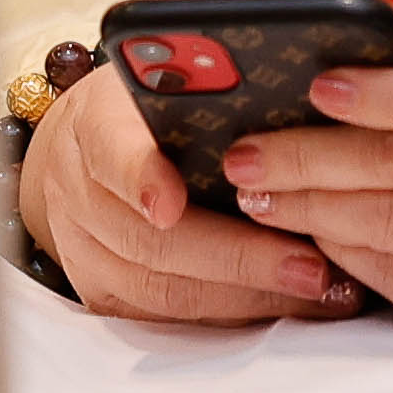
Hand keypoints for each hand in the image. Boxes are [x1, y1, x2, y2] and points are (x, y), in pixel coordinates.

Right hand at [20, 70, 364, 325]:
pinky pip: (169, 317)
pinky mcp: (103, 294)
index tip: (170, 205)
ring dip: (246, 296)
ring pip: (164, 290)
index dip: (139, 179)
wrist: (85, 148)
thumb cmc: (147, 104)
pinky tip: (289, 304)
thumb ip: (211, 84)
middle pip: (149, 240)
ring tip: (317, 290)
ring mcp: (84, 251)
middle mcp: (76, 191)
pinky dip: (233, 314)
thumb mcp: (169, 75)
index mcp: (93, 121)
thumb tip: (298, 91)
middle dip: (237, 257)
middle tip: (308, 265)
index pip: (110, 150)